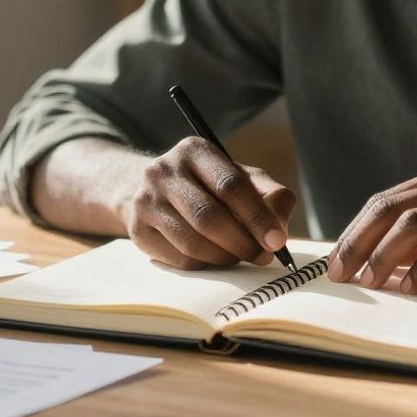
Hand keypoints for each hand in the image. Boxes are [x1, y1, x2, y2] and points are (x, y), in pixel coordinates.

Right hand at [123, 136, 295, 268]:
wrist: (158, 192)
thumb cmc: (211, 187)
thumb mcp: (243, 179)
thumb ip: (271, 197)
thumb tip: (278, 231)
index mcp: (195, 150)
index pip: (230, 185)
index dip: (257, 216)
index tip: (277, 241)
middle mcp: (164, 171)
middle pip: (209, 217)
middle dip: (242, 242)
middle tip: (261, 256)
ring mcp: (146, 200)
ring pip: (193, 242)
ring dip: (224, 257)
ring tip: (238, 256)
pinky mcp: (137, 230)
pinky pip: (179, 260)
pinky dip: (205, 265)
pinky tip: (213, 257)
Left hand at [327, 163, 416, 292]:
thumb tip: (381, 262)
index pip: (384, 201)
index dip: (354, 231)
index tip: (334, 262)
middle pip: (390, 209)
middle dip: (357, 244)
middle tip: (339, 276)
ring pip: (413, 226)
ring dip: (383, 258)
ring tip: (370, 285)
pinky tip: (413, 290)